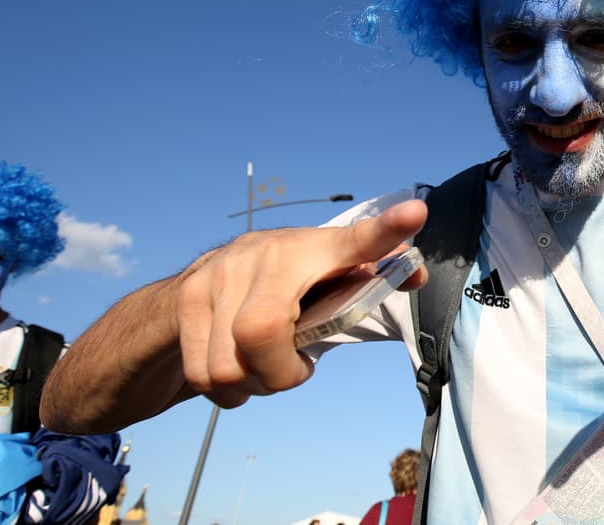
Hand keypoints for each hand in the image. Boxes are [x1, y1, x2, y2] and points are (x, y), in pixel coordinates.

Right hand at [176, 198, 428, 407]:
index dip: (386, 230)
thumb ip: (373, 277)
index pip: (358, 239)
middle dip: (278, 375)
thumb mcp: (327, 278)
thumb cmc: (284, 285)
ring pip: (227, 366)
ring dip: (251, 385)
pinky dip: (226, 390)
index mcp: (317, 249)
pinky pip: (204, 374)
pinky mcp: (187, 296)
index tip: (415, 213)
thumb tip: (416, 275)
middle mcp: (268, 253)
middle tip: (293, 372)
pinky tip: (238, 371)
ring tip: (263, 370)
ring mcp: (221, 272)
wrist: (203, 275)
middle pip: (260, 334)